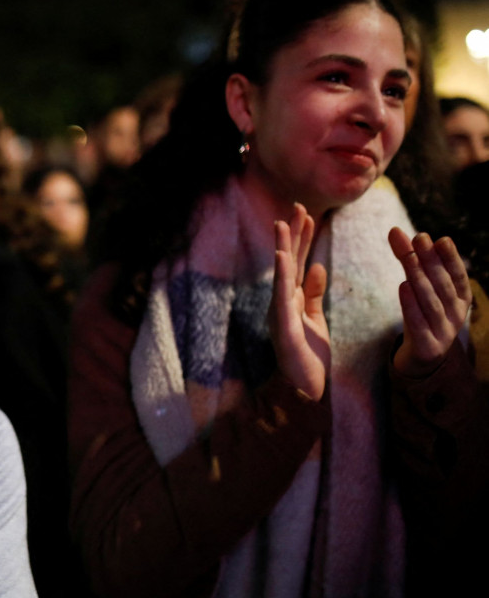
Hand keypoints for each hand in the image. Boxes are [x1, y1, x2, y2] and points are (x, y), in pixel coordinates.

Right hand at [269, 203, 329, 400]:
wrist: (306, 390)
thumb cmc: (309, 359)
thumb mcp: (316, 320)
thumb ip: (313, 294)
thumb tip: (318, 266)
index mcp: (291, 300)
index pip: (299, 263)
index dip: (303, 239)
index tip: (308, 213)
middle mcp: (282, 303)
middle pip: (289, 263)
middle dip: (293, 235)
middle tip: (298, 207)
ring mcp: (281, 314)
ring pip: (282, 275)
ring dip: (283, 248)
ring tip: (284, 224)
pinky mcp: (284, 327)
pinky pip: (283, 297)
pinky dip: (283, 276)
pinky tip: (283, 257)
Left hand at [388, 228, 471, 377]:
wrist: (423, 355)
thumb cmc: (423, 313)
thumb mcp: (418, 286)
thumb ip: (408, 259)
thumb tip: (394, 230)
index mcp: (460, 297)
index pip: (457, 275)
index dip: (449, 257)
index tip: (439, 239)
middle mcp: (456, 313)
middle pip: (442, 285)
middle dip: (431, 261)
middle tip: (419, 239)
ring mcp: (444, 331)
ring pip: (431, 302)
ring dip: (420, 279)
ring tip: (408, 259)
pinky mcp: (427, 346)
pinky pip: (418, 323)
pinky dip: (411, 305)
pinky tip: (403, 287)